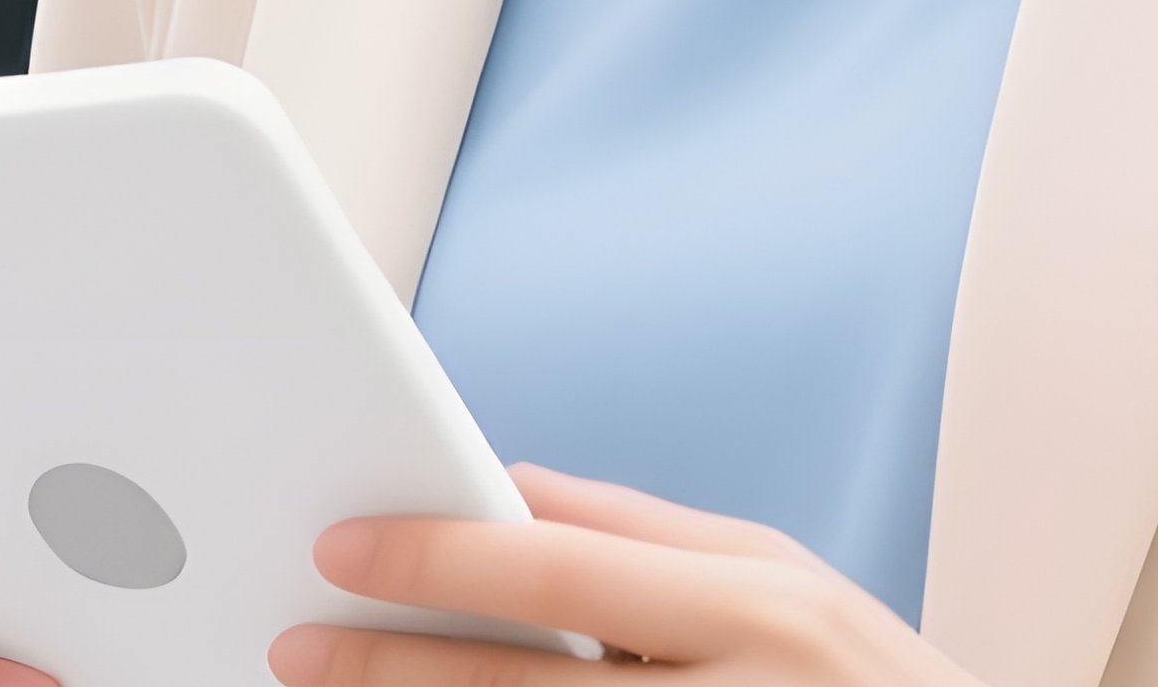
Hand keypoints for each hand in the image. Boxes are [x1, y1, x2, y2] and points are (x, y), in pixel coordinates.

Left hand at [269, 462, 979, 683]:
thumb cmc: (858, 678)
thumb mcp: (777, 576)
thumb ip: (643, 531)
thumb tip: (512, 490)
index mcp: (754, 603)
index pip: (562, 567)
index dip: (439, 554)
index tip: (342, 545)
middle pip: (522, 684)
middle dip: (392, 666)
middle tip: (298, 646)